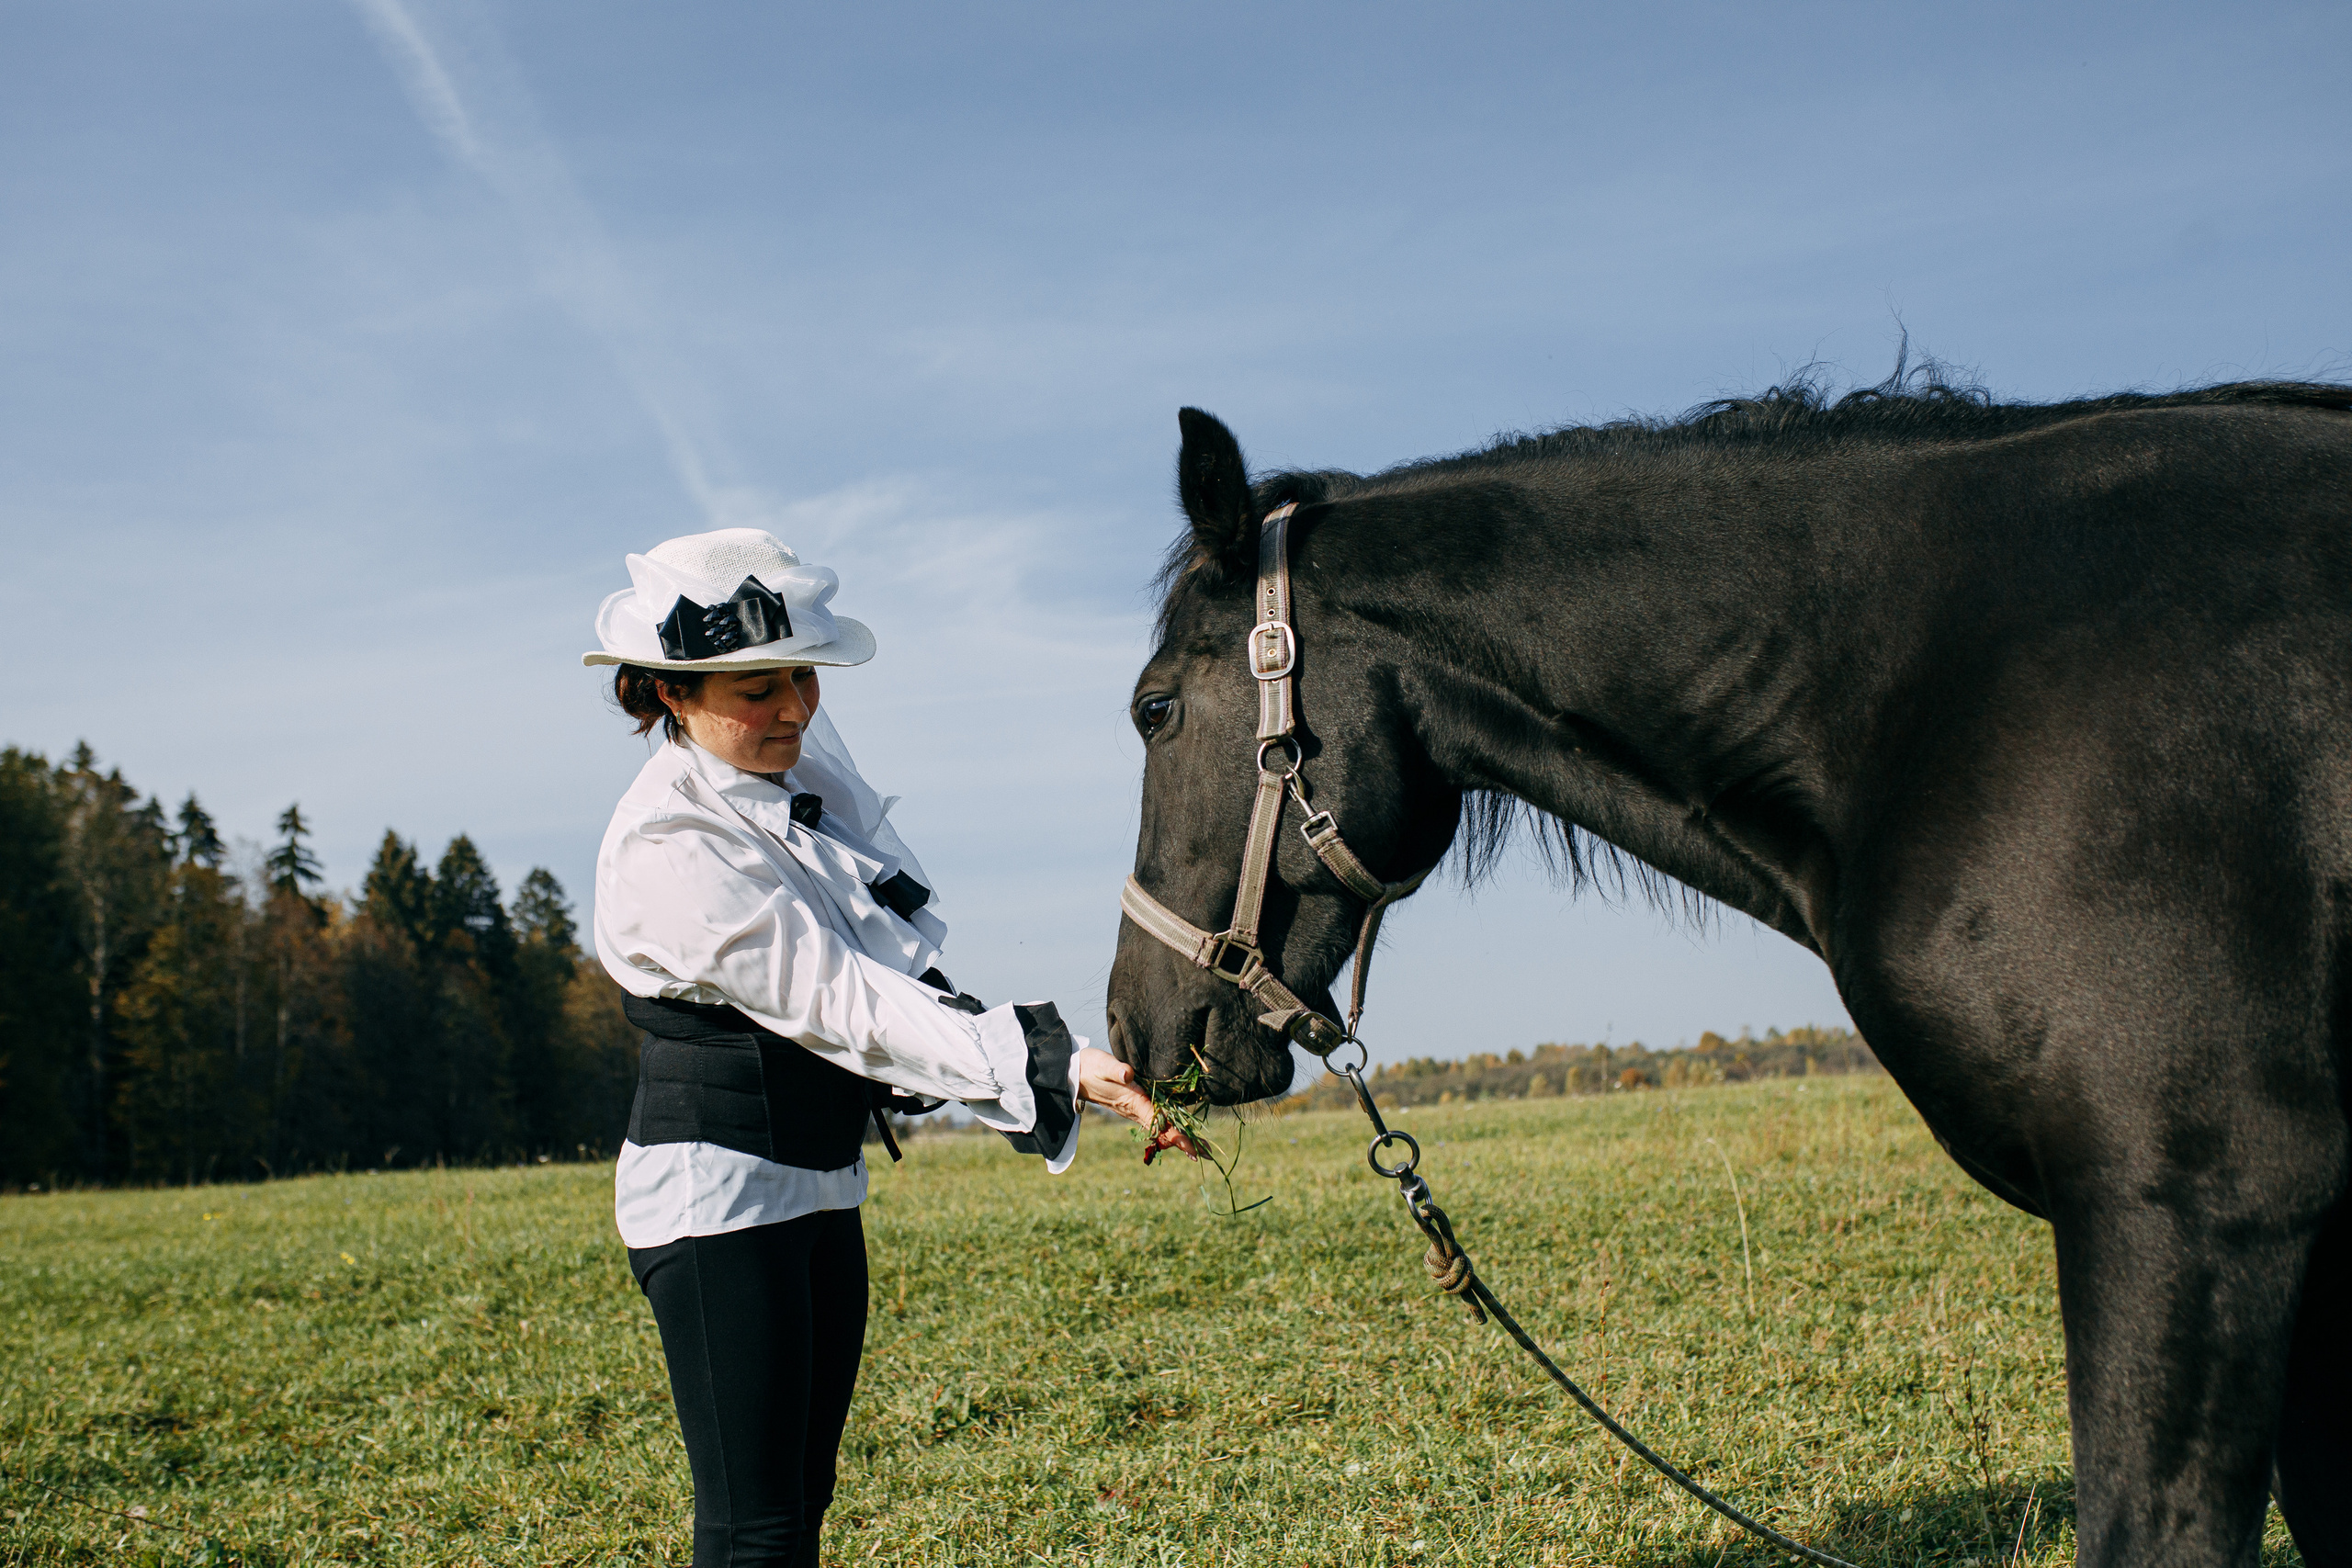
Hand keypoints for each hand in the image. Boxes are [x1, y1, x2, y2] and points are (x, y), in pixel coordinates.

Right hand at [1075, 1046, 1198, 1159]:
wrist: (1075, 1074)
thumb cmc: (1091, 1068)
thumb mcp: (1103, 1066)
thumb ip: (1116, 1069)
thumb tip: (1128, 1074)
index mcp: (1134, 1103)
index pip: (1161, 1124)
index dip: (1178, 1137)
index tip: (1194, 1151)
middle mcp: (1137, 1110)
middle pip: (1166, 1130)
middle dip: (1186, 1142)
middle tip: (1209, 1153)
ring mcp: (1136, 1109)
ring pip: (1162, 1126)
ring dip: (1181, 1136)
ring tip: (1201, 1146)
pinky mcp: (1135, 1104)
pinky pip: (1156, 1119)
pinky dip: (1171, 1126)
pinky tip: (1180, 1128)